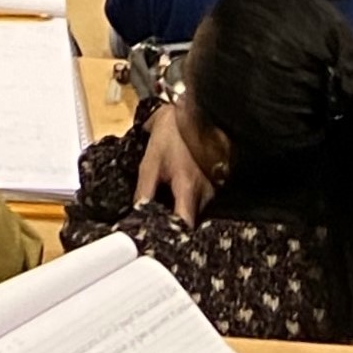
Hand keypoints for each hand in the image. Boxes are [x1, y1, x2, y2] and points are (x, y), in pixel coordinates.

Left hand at [136, 111, 217, 225]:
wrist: (197, 112)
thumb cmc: (173, 134)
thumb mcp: (151, 160)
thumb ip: (144, 189)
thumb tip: (137, 213)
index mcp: (188, 190)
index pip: (183, 227)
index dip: (171, 236)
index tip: (156, 240)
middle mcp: (206, 196)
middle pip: (190, 223)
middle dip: (173, 227)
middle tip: (155, 227)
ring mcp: (213, 192)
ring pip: (195, 213)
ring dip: (180, 213)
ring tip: (162, 212)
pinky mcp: (215, 186)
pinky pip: (200, 203)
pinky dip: (187, 204)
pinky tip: (175, 199)